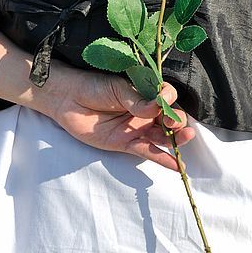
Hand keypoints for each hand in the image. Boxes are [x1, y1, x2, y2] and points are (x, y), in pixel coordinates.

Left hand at [48, 66, 194, 170]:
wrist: (67, 98)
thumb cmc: (93, 87)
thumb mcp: (117, 88)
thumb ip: (138, 100)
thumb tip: (157, 106)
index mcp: (145, 94)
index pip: (167, 97)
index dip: (169, 98)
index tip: (164, 98)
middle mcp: (145, 112)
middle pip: (169, 119)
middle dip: (177, 121)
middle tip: (172, 122)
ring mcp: (137, 129)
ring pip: (162, 136)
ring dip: (176, 139)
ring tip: (185, 137)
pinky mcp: (126, 143)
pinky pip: (147, 152)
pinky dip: (162, 159)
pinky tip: (177, 165)